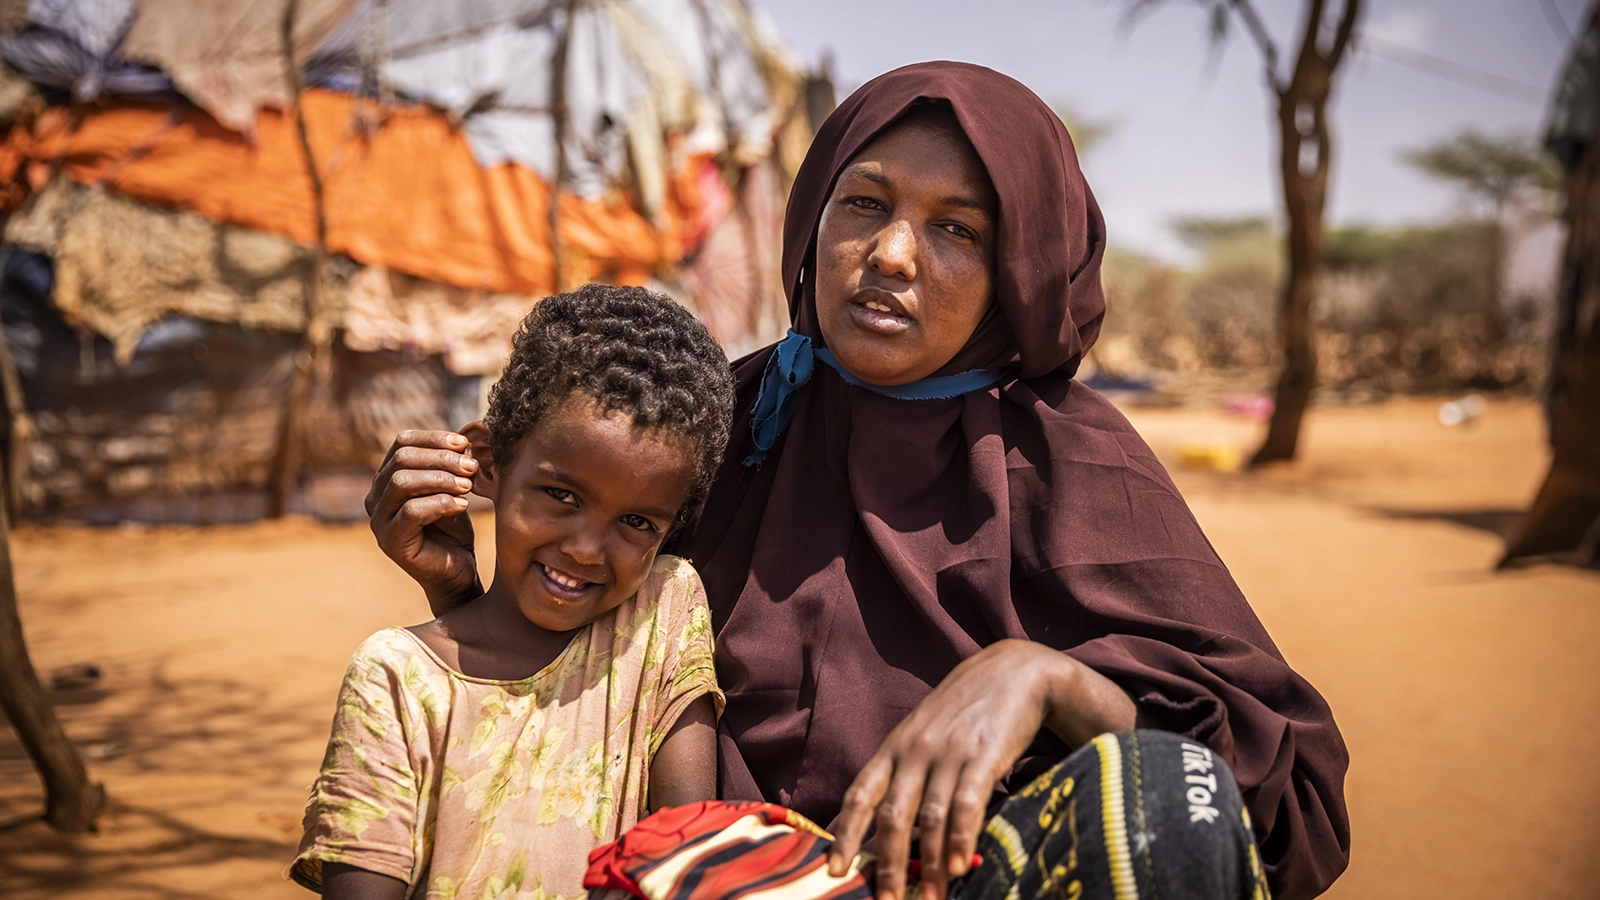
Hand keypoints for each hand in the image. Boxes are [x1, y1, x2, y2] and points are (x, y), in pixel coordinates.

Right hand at [365, 430, 483, 613]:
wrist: (456, 571)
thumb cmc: (453, 528)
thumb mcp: (452, 488)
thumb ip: (450, 465)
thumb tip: (464, 440)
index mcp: (387, 478)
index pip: (402, 442)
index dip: (434, 438)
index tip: (464, 444)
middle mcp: (376, 496)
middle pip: (402, 459)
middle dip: (442, 458)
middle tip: (472, 467)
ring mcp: (378, 520)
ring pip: (402, 482)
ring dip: (441, 479)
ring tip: (468, 485)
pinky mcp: (390, 541)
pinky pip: (411, 511)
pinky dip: (441, 503)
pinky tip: (462, 505)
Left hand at [826, 640, 1135, 899]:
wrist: (1013, 670)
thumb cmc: (964, 710)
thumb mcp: (923, 732)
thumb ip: (905, 771)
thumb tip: (887, 825)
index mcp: (894, 746)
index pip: (860, 795)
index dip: (845, 835)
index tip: (835, 871)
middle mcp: (915, 750)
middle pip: (893, 815)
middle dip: (887, 865)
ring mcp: (949, 752)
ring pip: (930, 818)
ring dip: (930, 865)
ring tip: (931, 898)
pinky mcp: (984, 755)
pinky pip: (968, 804)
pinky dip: (962, 840)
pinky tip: (961, 868)